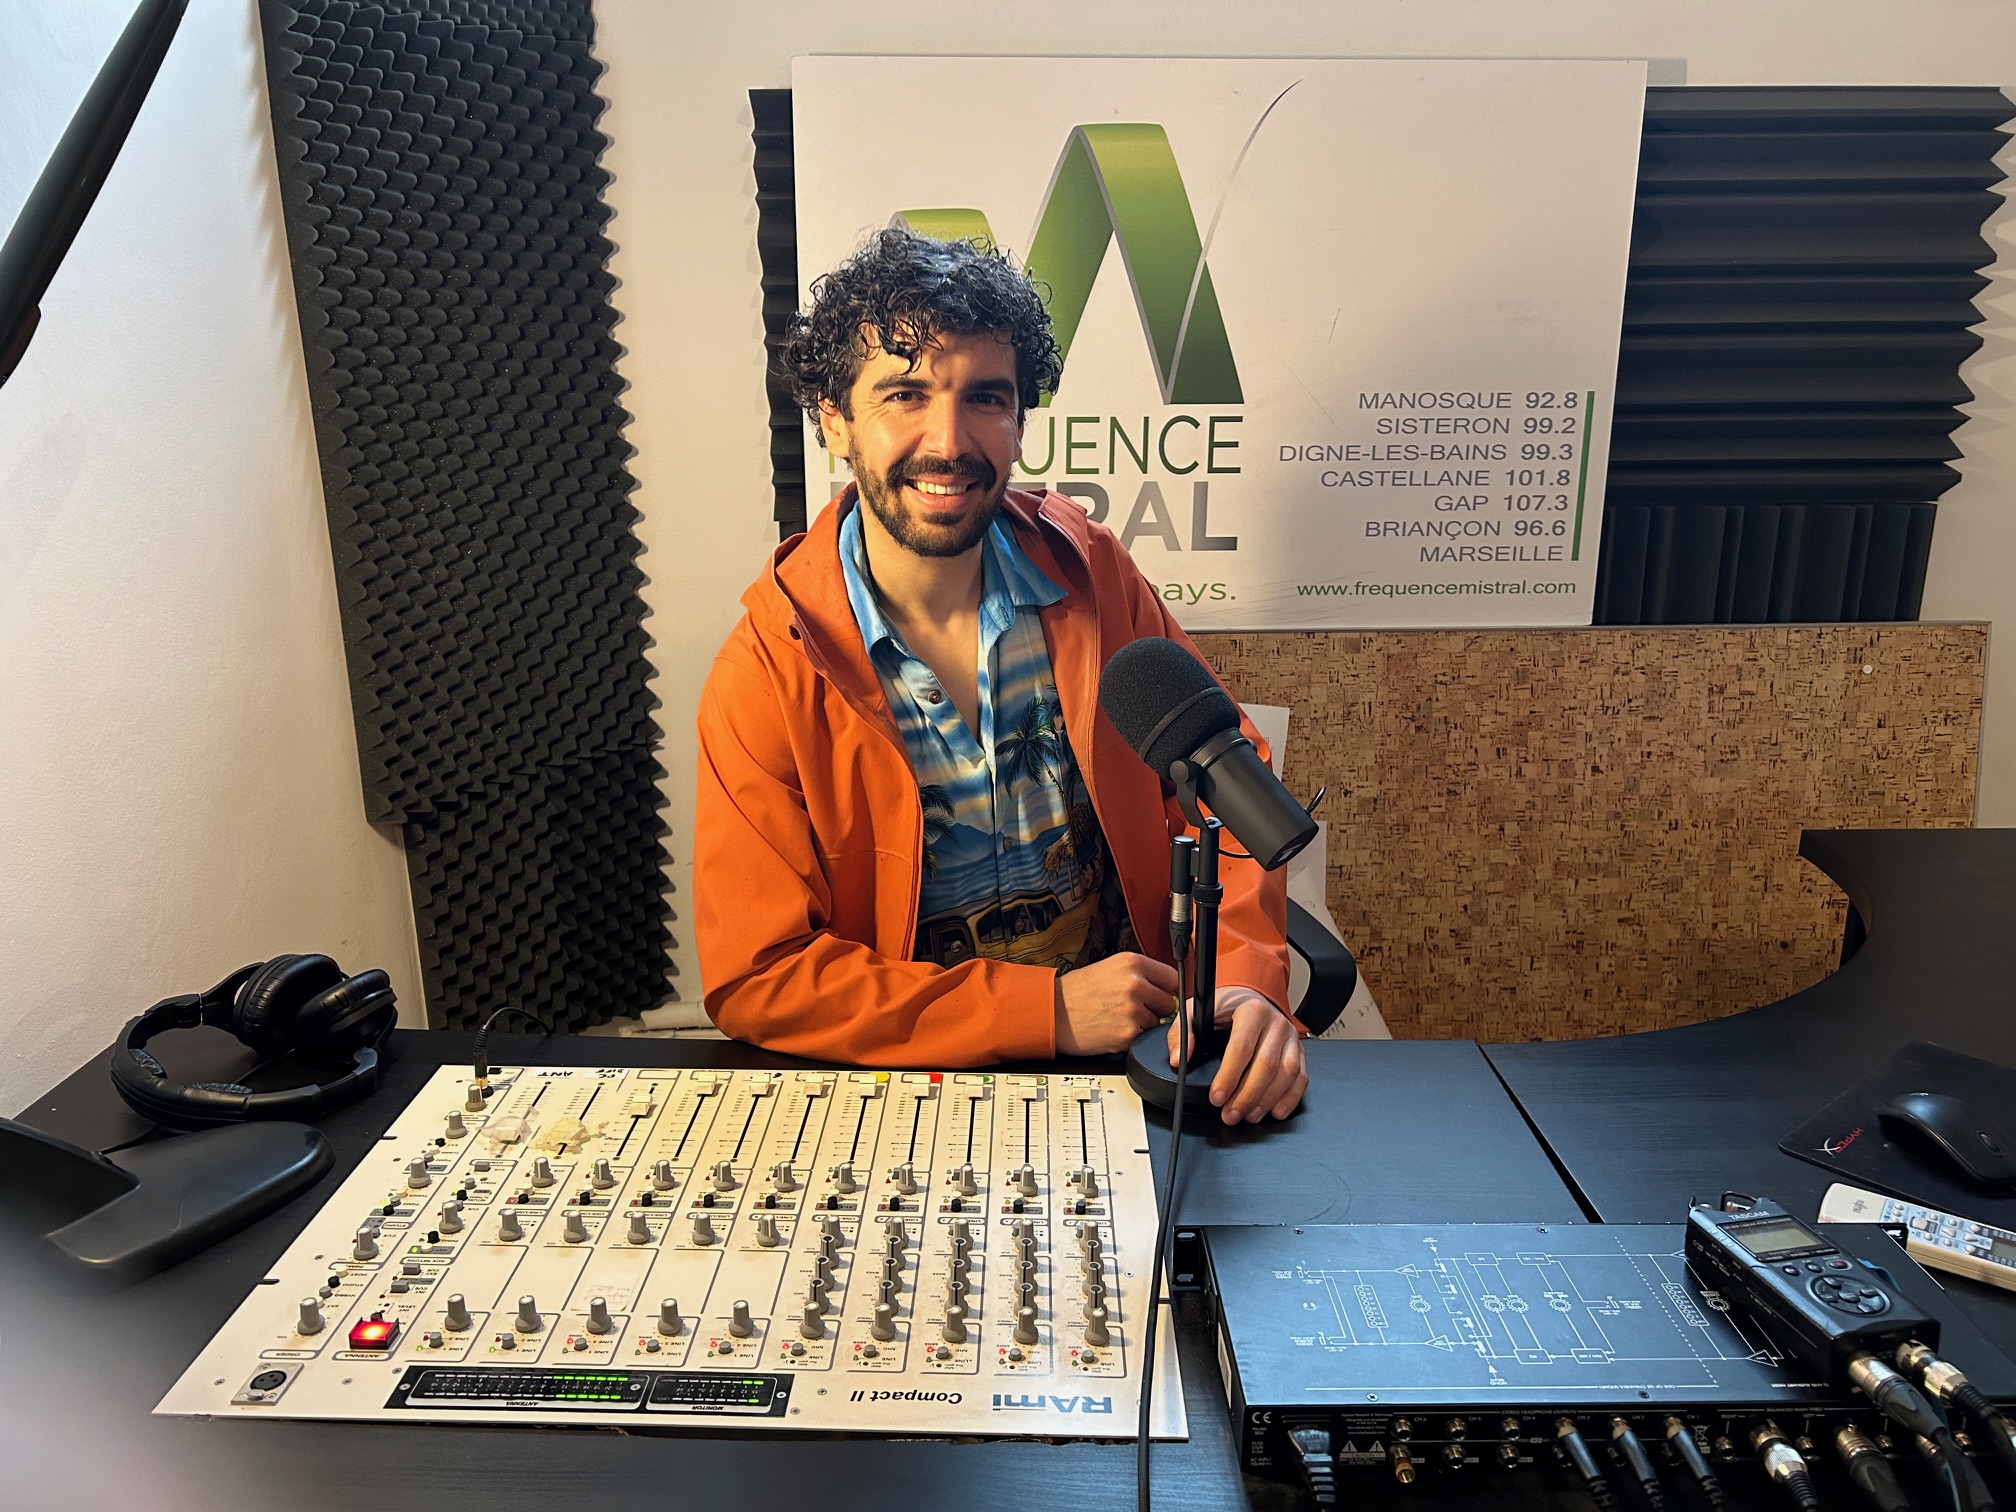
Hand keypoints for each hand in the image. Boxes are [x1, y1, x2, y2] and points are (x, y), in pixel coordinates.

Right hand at [1055, 952, 1178, 1055]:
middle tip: (1130, 1009)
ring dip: (1142, 1024)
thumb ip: (1139, 974)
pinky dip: (1132, 1038)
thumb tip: (1165, 986)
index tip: (1158, 994)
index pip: (1172, 977)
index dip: (1165, 989)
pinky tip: (1113, 1030)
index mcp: (1132, 963)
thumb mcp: (1109, 968)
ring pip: (1157, 1022)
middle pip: (1169, 1002)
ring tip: (1116, 1018)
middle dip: (1154, 1008)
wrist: (1052, 1014)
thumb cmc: (1076, 992)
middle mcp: (1135, 984)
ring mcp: (1133, 1010)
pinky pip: (1144, 1038)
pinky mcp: (1128, 1033)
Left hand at [1167, 987, 1306, 1122]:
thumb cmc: (1225, 1008)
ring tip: (1249, 1116)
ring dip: (1268, 1100)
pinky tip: (1274, 1111)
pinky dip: (1290, 1098)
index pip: (1241, 1048)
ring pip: (1287, 1073)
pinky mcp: (1299, 1050)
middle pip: (1266, 1065)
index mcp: (1251, 1010)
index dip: (1229, 1077)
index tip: (1216, 1098)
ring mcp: (1291, 1037)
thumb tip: (1179, 1060)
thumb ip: (1183, 1033)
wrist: (1250, 997)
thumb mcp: (1196, 1011)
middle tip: (1230, 1114)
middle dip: (1247, 1096)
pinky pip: (1301, 1077)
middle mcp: (1276, 1022)